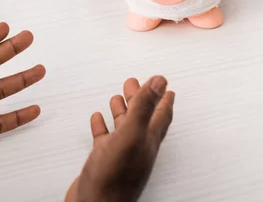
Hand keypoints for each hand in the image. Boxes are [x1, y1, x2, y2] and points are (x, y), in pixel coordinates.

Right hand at [65, 76, 174, 201]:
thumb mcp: (131, 134)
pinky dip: (102, 126)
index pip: (160, 113)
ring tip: (118, 97)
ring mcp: (120, 153)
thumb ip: (145, 107)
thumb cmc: (113, 180)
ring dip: (121, 110)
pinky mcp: (102, 160)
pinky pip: (104, 138)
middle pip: (141, 116)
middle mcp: (137, 145)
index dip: (163, 97)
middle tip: (135, 83)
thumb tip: (160, 82)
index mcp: (148, 138)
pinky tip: (98, 118)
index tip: (164, 83)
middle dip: (139, 97)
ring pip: (124, 126)